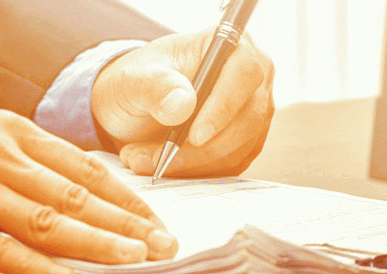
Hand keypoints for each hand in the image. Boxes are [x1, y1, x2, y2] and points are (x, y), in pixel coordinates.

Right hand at [0, 105, 178, 273]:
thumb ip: (20, 158)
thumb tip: (74, 183)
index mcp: (6, 130)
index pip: (81, 166)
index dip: (123, 197)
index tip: (152, 219)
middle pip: (74, 195)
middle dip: (125, 224)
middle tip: (161, 246)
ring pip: (48, 222)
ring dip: (96, 245)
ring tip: (133, 260)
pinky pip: (1, 251)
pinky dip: (39, 268)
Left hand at [91, 31, 274, 176]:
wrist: (135, 105)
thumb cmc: (138, 81)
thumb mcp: (133, 79)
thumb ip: (155, 86)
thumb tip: (183, 104)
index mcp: (231, 46)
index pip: (244, 73)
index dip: (223, 107)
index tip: (195, 136)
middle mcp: (252, 79)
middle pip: (246, 118)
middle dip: (198, 148)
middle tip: (152, 158)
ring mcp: (253, 112)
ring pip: (236, 148)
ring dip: (188, 163)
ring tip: (140, 159)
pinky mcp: (246, 142)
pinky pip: (230, 165)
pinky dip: (194, 172)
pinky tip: (161, 166)